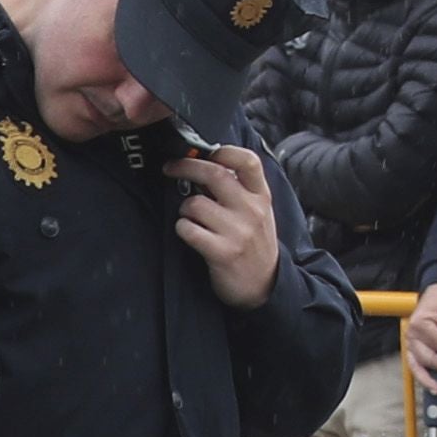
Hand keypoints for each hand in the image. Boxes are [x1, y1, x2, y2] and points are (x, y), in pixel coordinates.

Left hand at [167, 146, 281, 308]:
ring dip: (184, 208)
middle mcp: (251, 210)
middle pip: (213, 174)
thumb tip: (206, 164)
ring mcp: (237, 231)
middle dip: (185, 166)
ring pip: (194, 203)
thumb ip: (240, 189)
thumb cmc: (254, 243)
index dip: (223, 151)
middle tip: (170, 168)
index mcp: (261, 196)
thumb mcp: (259, 212)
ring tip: (190, 217)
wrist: (265, 285)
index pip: (247, 161)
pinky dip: (182, 229)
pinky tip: (190, 234)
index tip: (205, 152)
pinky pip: (187, 229)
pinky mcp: (222, 252)